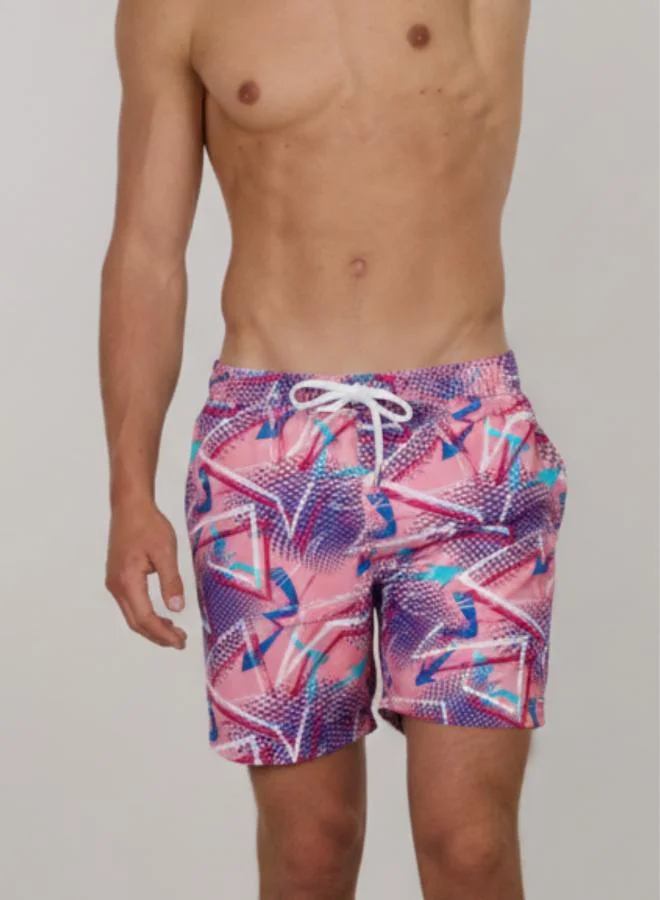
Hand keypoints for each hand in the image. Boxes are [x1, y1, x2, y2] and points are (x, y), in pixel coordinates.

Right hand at [105, 500, 187, 648]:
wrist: (130, 507)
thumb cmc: (148, 525)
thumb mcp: (166, 551)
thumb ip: (171, 581)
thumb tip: (176, 608)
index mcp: (128, 581)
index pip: (145, 618)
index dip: (163, 633)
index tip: (180, 641)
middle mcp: (117, 586)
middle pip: (136, 622)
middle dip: (158, 635)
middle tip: (180, 641)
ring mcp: (114, 582)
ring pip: (132, 615)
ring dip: (151, 627)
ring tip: (173, 632)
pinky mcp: (117, 578)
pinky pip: (130, 605)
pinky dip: (145, 615)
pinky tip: (161, 615)